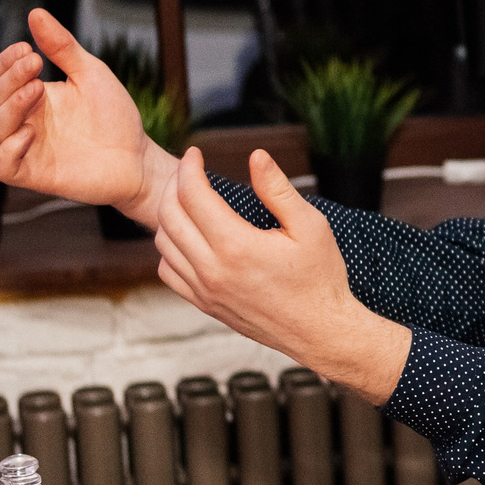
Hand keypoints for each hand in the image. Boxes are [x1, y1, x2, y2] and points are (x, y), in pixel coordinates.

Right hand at [0, 8, 177, 219]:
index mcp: (34, 95)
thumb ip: (62, 47)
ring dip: (10, 107)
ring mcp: (28, 148)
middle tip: (35, 63)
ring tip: (36, 90)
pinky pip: (1, 167)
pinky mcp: (35, 174)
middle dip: (10, 78)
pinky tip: (29, 133)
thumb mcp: (90, 73)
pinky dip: (7, 151)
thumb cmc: (114, 115)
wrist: (138, 156)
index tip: (27, 49)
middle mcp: (25, 120)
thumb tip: (35, 13)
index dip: (5, 62)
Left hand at [156, 147, 412, 402]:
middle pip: (169, 216)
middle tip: (190, 172)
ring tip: (188, 200)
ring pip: (164, 244)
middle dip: (174, 185)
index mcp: (237, 246)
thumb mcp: (310, 226)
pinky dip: (170, 249)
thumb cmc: (321, 277)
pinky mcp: (205, 305)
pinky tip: (189, 237)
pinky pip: (169, 272)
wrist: (320, 331)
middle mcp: (213, 270)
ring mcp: (205, 291)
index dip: (190, 167)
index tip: (195, 153)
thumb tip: (256, 156)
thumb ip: (278, 189)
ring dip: (169, 215)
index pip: (193, 195)